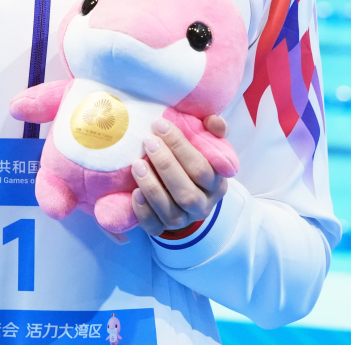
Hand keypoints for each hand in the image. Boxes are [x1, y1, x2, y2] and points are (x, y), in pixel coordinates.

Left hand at [131, 116, 229, 236]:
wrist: (186, 199)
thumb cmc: (193, 164)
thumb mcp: (206, 147)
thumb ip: (212, 131)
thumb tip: (214, 120)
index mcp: (216, 183)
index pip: (202, 168)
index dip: (181, 146)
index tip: (160, 125)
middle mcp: (203, 205)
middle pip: (187, 192)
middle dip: (166, 165)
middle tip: (148, 141)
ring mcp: (184, 220)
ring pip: (171, 211)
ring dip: (152, 187)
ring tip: (137, 164)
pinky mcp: (165, 230)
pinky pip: (155, 226)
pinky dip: (144, 211)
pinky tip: (134, 193)